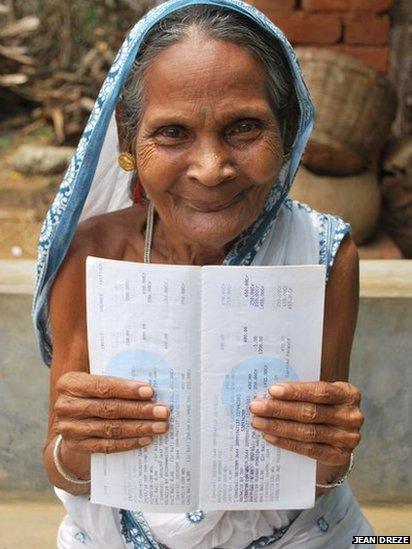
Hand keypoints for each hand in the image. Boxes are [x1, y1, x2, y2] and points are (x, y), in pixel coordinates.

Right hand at [54, 371, 169, 454]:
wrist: (71, 419)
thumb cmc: (93, 393)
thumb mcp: (97, 379)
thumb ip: (116, 378)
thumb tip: (150, 386)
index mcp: (70, 382)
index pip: (102, 386)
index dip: (127, 390)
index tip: (150, 391)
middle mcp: (65, 405)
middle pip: (109, 409)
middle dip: (140, 410)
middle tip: (163, 411)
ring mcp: (69, 428)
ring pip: (110, 428)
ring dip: (139, 428)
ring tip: (160, 426)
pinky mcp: (76, 446)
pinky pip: (106, 446)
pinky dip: (128, 443)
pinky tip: (146, 439)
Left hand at [249, 381, 362, 466]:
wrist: (338, 437)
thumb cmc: (323, 407)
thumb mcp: (320, 396)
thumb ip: (302, 392)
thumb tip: (269, 392)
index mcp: (349, 394)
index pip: (320, 392)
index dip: (296, 392)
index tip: (272, 390)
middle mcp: (352, 416)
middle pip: (310, 412)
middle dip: (279, 409)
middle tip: (256, 406)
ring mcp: (348, 439)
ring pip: (307, 432)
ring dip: (278, 426)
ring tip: (257, 422)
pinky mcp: (339, 456)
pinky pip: (308, 449)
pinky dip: (286, 442)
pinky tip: (269, 436)